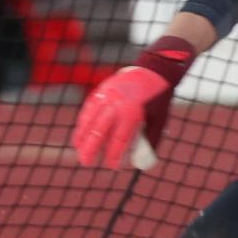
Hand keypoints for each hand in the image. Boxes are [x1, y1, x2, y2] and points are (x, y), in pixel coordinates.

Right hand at [72, 34, 196, 169]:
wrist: (155, 70)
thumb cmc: (158, 99)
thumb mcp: (160, 120)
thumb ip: (150, 140)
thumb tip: (141, 163)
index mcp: (133, 113)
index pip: (119, 140)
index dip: (114, 155)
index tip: (112, 167)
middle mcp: (117, 105)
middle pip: (99, 131)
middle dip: (90, 149)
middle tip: (86, 163)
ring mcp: (108, 96)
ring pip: (90, 119)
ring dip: (82, 136)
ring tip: (78, 150)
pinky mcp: (103, 90)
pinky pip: (89, 108)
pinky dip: (83, 121)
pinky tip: (80, 132)